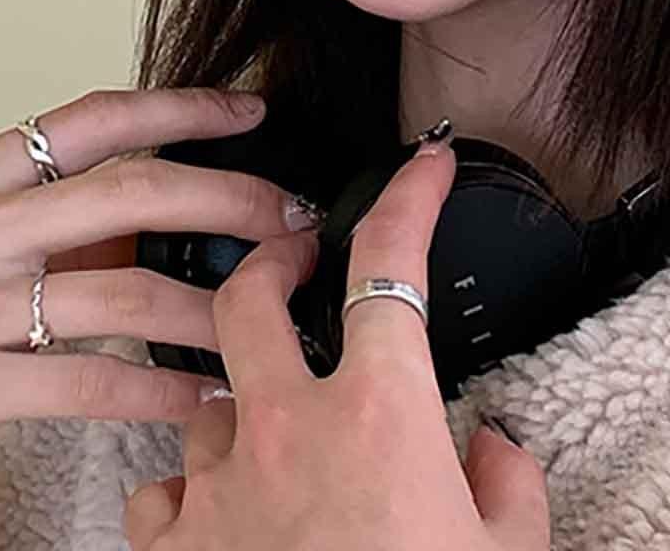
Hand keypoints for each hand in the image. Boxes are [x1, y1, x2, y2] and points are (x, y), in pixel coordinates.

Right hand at [0, 88, 311, 484]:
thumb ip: (30, 206)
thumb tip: (146, 208)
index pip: (93, 117)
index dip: (181, 107)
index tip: (250, 111)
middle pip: (131, 191)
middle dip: (229, 199)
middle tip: (292, 214)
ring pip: (125, 290)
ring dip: (215, 306)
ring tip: (271, 312)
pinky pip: (87, 380)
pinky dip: (160, 391)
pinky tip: (206, 398)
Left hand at [122, 137, 551, 550]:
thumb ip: (507, 482)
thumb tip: (499, 448)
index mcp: (379, 411)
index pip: (392, 266)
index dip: (411, 197)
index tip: (428, 165)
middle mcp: (288, 430)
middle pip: (250, 295)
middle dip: (269, 258)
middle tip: (293, 255)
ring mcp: (221, 490)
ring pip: (203, 394)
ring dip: (234, 391)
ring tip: (264, 412)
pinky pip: (162, 493)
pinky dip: (187, 488)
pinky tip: (214, 505)